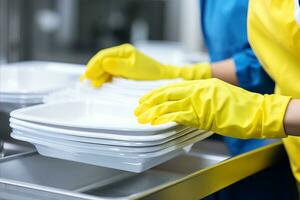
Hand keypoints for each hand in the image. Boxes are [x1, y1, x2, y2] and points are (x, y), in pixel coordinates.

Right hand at [81, 44, 210, 86]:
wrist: (161, 75)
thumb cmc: (150, 71)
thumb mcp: (133, 69)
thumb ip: (118, 66)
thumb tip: (103, 64)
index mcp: (123, 50)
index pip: (103, 56)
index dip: (94, 65)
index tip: (87, 75)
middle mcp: (120, 54)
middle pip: (102, 61)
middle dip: (93, 71)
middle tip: (85, 81)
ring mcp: (121, 61)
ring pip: (105, 68)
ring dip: (98, 76)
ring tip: (92, 85)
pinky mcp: (123, 69)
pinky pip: (110, 72)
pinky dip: (104, 78)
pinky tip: (100, 84)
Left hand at [135, 78, 289, 138]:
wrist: (257, 111)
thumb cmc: (240, 106)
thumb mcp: (217, 95)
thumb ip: (199, 98)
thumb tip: (183, 106)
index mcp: (200, 84)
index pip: (171, 87)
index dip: (156, 94)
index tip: (145, 99)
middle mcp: (197, 90)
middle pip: (166, 94)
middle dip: (149, 101)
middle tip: (138, 108)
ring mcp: (198, 101)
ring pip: (168, 104)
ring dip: (153, 112)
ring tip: (141, 117)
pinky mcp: (201, 114)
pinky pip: (177, 115)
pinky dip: (164, 118)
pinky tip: (155, 122)